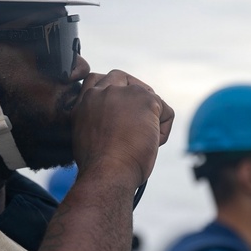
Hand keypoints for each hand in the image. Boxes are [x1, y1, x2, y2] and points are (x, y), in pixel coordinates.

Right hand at [72, 71, 172, 189]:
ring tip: (142, 141)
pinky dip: (163, 131)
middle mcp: (100, 92)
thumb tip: (118, 120)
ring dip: (150, 117)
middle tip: (141, 118)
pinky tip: (152, 145)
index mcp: (85, 102)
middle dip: (134, 93)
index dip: (112, 93)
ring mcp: (123, 93)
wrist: (107, 173)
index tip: (119, 113)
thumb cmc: (99, 166)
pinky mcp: (146, 99)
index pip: (96, 80)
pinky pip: (166, 111)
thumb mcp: (88, 137)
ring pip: (147, 94)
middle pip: (121, 77)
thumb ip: (98, 119)